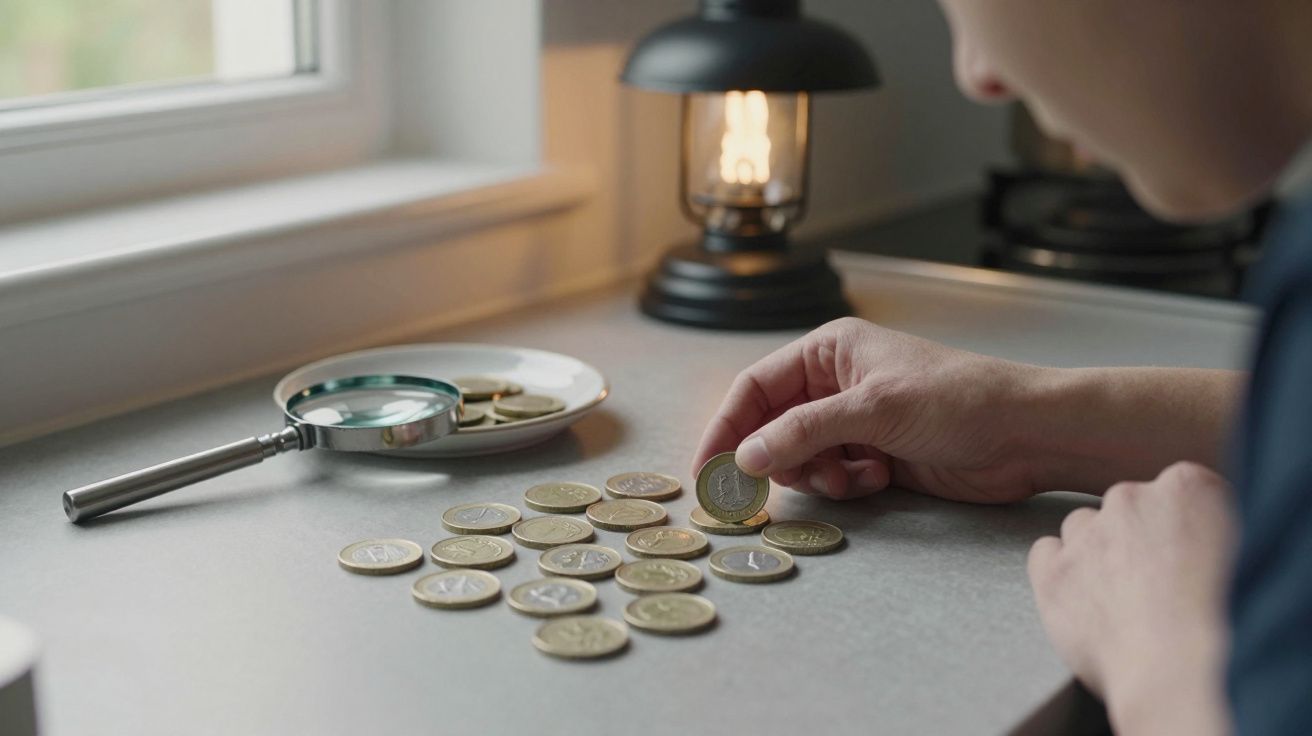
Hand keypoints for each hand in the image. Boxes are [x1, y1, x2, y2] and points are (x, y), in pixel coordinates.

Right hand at [691, 317, 1048, 502]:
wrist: (1025, 434)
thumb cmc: (957, 400)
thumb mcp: (873, 410)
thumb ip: (803, 432)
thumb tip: (744, 458)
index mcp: (830, 350)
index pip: (756, 387)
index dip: (726, 426)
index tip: (706, 468)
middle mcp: (836, 382)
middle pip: (772, 424)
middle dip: (770, 457)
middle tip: (754, 494)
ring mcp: (855, 421)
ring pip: (799, 455)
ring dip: (813, 474)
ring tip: (846, 477)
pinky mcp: (874, 455)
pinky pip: (832, 475)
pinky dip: (843, 484)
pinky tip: (875, 478)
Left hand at [1028, 461, 1234, 734]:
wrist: (1185, 669)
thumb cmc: (1227, 625)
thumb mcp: (1247, 557)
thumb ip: (1212, 532)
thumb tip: (1196, 538)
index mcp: (1190, 489)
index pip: (1177, 490)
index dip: (1179, 526)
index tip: (1183, 552)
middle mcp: (1132, 500)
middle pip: (1127, 506)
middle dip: (1136, 537)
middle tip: (1153, 581)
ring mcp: (1088, 533)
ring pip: (1082, 526)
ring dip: (1095, 552)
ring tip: (1118, 595)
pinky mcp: (1053, 570)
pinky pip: (1044, 553)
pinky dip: (1056, 572)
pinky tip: (1079, 597)